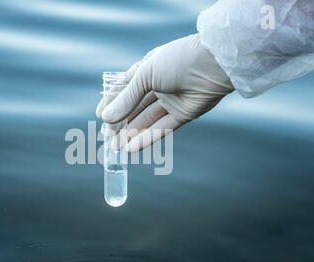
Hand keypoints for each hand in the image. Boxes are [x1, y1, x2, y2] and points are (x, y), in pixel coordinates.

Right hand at [96, 33, 233, 151]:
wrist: (213, 64)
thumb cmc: (177, 61)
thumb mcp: (145, 75)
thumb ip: (126, 98)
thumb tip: (106, 117)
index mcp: (148, 69)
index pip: (124, 89)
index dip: (112, 102)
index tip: (101, 116)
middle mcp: (159, 85)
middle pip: (135, 107)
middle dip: (120, 122)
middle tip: (107, 137)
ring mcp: (171, 101)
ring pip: (146, 120)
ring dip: (131, 133)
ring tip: (115, 146)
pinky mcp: (183, 114)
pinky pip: (162, 128)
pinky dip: (147, 138)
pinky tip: (132, 148)